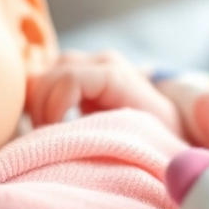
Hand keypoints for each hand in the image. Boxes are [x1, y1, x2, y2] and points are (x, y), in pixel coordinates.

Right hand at [26, 50, 178, 130]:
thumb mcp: (140, 138)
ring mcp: (88, 64)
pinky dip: (40, 103)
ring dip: (38, 106)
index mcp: (117, 76)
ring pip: (43, 75)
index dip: (54, 105)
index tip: (53, 134)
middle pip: (50, 75)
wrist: (170, 123)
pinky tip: (47, 124)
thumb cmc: (159, 137)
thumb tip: (75, 146)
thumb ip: (111, 137)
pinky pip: (45, 81)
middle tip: (46, 140)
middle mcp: (101, 62)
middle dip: (42, 109)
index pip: (70, 78)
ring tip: (47, 133)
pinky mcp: (78, 73)